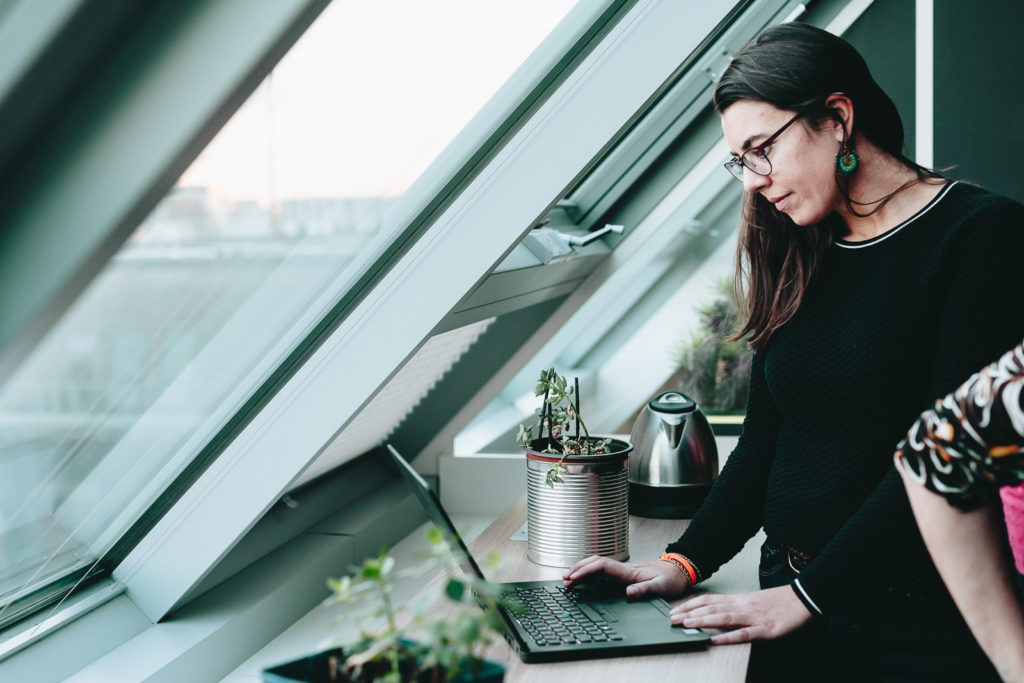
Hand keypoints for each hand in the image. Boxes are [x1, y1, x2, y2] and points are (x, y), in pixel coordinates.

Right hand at [562, 555, 690, 598]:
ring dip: (582, 569)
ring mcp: (622, 570)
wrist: (679, 570)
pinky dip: (590, 573)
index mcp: (628, 571)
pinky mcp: (624, 574)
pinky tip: (585, 579)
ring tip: (569, 578)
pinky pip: (602, 571)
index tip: (574, 577)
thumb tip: (628, 592)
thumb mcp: (661, 586)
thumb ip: (645, 589)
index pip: (602, 566)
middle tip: (565, 579)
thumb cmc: (671, 579)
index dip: (586, 570)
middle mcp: (623, 569)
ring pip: (597, 565)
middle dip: (578, 569)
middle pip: (595, 562)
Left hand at [670, 585, 810, 644]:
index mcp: (738, 600)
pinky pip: (744, 634)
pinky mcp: (765, 630)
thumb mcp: (752, 602)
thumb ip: (734, 607)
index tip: (674, 610)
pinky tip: (716, 640)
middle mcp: (742, 606)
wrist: (802, 599)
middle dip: (690, 614)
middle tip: (672, 620)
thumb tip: (714, 614)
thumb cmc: (777, 602)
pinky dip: (728, 637)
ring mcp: (753, 618)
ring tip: (687, 626)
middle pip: (711, 609)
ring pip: (723, 618)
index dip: (690, 605)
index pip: (708, 601)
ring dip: (703, 622)